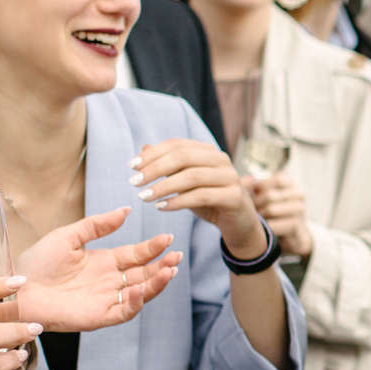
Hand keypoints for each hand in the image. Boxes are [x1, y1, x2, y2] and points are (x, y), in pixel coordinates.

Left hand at [12, 206, 181, 329]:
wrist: (16, 288)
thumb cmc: (36, 263)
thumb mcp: (68, 236)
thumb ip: (98, 225)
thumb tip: (126, 210)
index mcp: (103, 262)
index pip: (136, 255)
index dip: (153, 248)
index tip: (168, 238)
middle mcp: (108, 282)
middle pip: (144, 274)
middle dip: (162, 266)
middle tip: (176, 256)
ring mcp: (104, 300)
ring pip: (139, 294)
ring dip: (156, 284)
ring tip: (170, 270)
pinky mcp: (96, 317)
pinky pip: (123, 312)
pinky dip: (136, 302)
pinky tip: (142, 289)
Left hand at [132, 140, 271, 262]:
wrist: (238, 225)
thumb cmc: (209, 200)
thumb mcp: (185, 182)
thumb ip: (167, 166)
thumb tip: (144, 148)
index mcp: (208, 151)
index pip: (177, 144)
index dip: (153, 154)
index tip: (131, 166)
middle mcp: (221, 159)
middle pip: (183, 157)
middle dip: (155, 169)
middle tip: (135, 182)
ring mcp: (230, 177)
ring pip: (191, 176)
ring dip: (164, 186)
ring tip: (144, 197)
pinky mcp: (234, 197)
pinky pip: (201, 196)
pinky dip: (178, 201)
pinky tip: (161, 207)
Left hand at [244, 173, 313, 261]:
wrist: (293, 236)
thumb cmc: (275, 213)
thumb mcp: (268, 197)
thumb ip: (258, 187)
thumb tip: (250, 182)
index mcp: (291, 185)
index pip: (277, 180)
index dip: (262, 186)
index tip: (254, 194)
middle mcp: (298, 195)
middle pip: (270, 195)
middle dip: (256, 203)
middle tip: (252, 211)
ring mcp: (299, 210)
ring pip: (270, 209)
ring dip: (260, 216)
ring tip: (257, 219)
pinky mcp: (295, 225)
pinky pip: (273, 224)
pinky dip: (265, 227)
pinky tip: (264, 228)